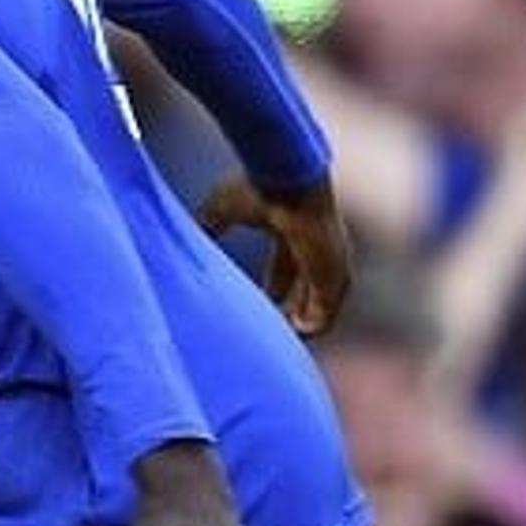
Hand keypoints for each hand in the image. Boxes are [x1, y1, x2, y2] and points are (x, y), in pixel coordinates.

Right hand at [192, 179, 351, 336]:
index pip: (287, 265)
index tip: (262, 303)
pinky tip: (292, 335)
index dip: (276, 286)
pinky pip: (325, 316)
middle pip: (306, 287)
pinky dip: (309, 328)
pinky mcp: (336, 276)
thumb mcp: (222, 207)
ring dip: (298, 323)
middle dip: (289, 308)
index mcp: (294, 229)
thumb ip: (208, 225)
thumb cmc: (258, 189)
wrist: (288, 184)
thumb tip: (189, 237)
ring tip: (278, 341)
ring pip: (317, 304)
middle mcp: (316, 247)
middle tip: (269, 328)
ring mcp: (330, 262)